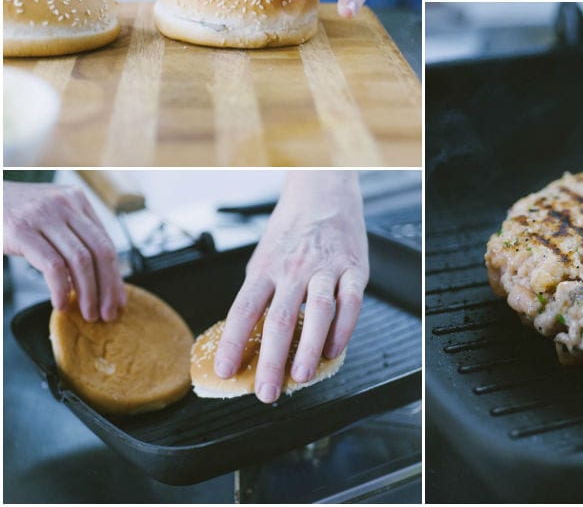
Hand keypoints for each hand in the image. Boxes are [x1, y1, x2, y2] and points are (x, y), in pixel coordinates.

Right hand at [3, 182, 125, 321]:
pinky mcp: (22, 230)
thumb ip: (72, 235)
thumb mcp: (49, 214)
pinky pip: (53, 264)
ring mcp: (44, 215)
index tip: (118, 298)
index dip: (116, 274)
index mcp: (77, 200)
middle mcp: (66, 204)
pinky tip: (61, 303)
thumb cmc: (13, 212)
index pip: (106, 242)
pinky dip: (61, 288)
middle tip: (108, 312)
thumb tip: (95, 276)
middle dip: (108, 286)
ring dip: (88, 292)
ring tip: (88, 313)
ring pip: (80, 259)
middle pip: (100, 251)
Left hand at [214, 172, 368, 403]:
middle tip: (266, 392)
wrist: (322, 194)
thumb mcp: (264, 258)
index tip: (226, 371)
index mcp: (266, 268)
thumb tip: (246, 338)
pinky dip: (344, 328)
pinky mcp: (353, 267)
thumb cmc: (291, 231)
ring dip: (308, 347)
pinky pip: (350, 301)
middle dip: (272, 360)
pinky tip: (335, 350)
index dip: (234, 343)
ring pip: (318, 311)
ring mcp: (325, 267)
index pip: (244, 309)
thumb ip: (259, 293)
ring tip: (301, 376)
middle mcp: (294, 269)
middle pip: (280, 318)